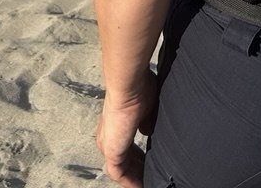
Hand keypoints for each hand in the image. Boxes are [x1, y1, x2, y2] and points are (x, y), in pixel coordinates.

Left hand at [96, 71, 158, 187]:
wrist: (130, 84)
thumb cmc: (140, 88)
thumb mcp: (148, 107)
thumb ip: (147, 121)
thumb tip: (148, 131)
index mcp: (117, 125)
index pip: (128, 147)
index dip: (139, 157)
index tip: (150, 162)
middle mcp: (110, 137)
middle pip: (125, 161)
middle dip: (138, 169)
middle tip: (151, 176)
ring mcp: (109, 144)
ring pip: (122, 169)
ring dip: (135, 177)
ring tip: (148, 183)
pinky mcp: (111, 150)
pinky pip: (119, 173)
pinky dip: (130, 181)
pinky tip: (141, 185)